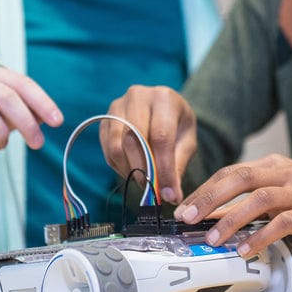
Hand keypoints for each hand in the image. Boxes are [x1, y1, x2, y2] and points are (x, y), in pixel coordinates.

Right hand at [101, 85, 196, 203]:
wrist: (161, 107)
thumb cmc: (177, 125)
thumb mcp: (186, 142)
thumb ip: (178, 166)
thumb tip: (171, 196)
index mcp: (163, 97)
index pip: (161, 136)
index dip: (163, 168)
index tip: (167, 193)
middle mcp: (138, 96)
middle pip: (134, 139)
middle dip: (143, 171)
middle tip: (152, 191)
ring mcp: (117, 105)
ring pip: (116, 146)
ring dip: (129, 171)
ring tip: (143, 181)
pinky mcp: (105, 118)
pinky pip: (107, 149)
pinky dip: (118, 167)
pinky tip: (132, 171)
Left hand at [174, 155, 291, 257]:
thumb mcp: (283, 191)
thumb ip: (252, 199)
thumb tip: (214, 217)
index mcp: (273, 165)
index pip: (231, 171)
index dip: (205, 190)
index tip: (184, 209)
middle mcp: (284, 173)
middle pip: (240, 178)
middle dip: (210, 199)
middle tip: (188, 219)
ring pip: (259, 199)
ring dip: (232, 219)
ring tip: (213, 239)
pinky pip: (283, 222)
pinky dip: (261, 236)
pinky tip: (246, 250)